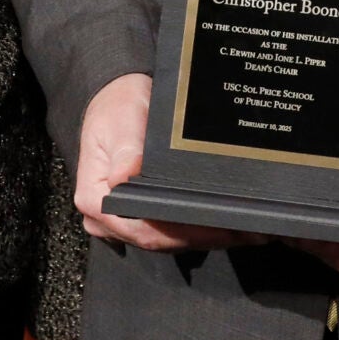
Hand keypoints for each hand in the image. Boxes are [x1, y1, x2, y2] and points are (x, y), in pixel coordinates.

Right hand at [73, 73, 259, 251]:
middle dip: (201, 237)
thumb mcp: (122, 120)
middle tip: (242, 230)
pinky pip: (167, 229)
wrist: (115, 100)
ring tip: (243, 230)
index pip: (141, 228)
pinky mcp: (137, 216)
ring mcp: (120, 221)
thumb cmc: (117, 108)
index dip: (180, 232)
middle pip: (156, 239)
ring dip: (203, 236)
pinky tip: (225, 224)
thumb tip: (124, 175)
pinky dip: (196, 227)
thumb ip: (125, 149)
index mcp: (95, 198)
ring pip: (165, 239)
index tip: (215, 225)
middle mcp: (104, 218)